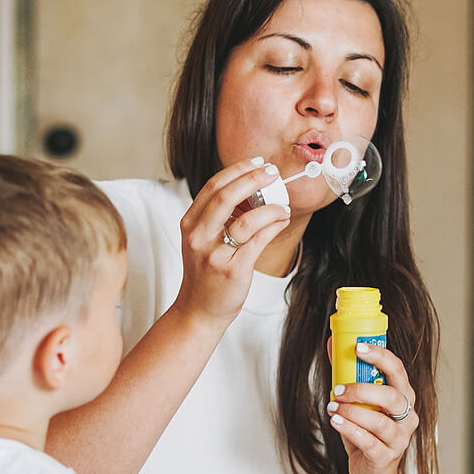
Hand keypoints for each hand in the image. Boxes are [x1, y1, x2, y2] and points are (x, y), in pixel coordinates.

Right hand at [170, 158, 290, 328]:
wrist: (198, 310)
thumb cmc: (205, 274)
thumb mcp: (202, 241)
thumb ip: (218, 217)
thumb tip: (252, 190)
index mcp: (190, 224)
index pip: (213, 186)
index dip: (237, 170)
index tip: (257, 163)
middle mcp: (198, 236)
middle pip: (225, 196)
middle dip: (253, 179)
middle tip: (272, 172)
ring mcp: (214, 253)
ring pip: (246, 219)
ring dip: (270, 207)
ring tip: (283, 205)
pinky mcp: (233, 269)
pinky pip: (258, 240)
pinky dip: (274, 225)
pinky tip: (281, 220)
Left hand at [326, 342, 418, 473]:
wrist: (372, 472)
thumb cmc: (366, 433)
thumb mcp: (357, 402)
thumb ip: (347, 375)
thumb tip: (333, 345)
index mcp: (403, 397)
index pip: (398, 370)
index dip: (380, 357)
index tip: (359, 348)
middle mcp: (407, 416)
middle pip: (393, 397)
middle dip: (363, 390)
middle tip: (339, 389)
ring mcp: (399, 438)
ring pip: (381, 422)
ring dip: (353, 412)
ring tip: (333, 408)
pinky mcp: (386, 457)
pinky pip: (370, 442)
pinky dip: (350, 430)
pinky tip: (336, 423)